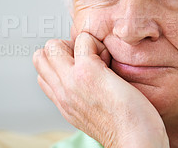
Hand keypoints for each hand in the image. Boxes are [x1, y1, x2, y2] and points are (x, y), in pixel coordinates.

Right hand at [33, 32, 168, 147]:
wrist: (135, 141)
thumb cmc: (124, 129)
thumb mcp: (91, 115)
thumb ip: (79, 97)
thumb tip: (81, 79)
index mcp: (63, 101)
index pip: (42, 72)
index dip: (60, 61)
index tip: (81, 66)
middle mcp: (63, 91)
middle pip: (41, 55)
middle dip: (63, 48)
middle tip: (88, 59)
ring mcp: (72, 80)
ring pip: (53, 45)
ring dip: (78, 44)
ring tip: (99, 60)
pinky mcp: (88, 72)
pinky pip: (83, 40)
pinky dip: (97, 44)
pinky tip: (110, 61)